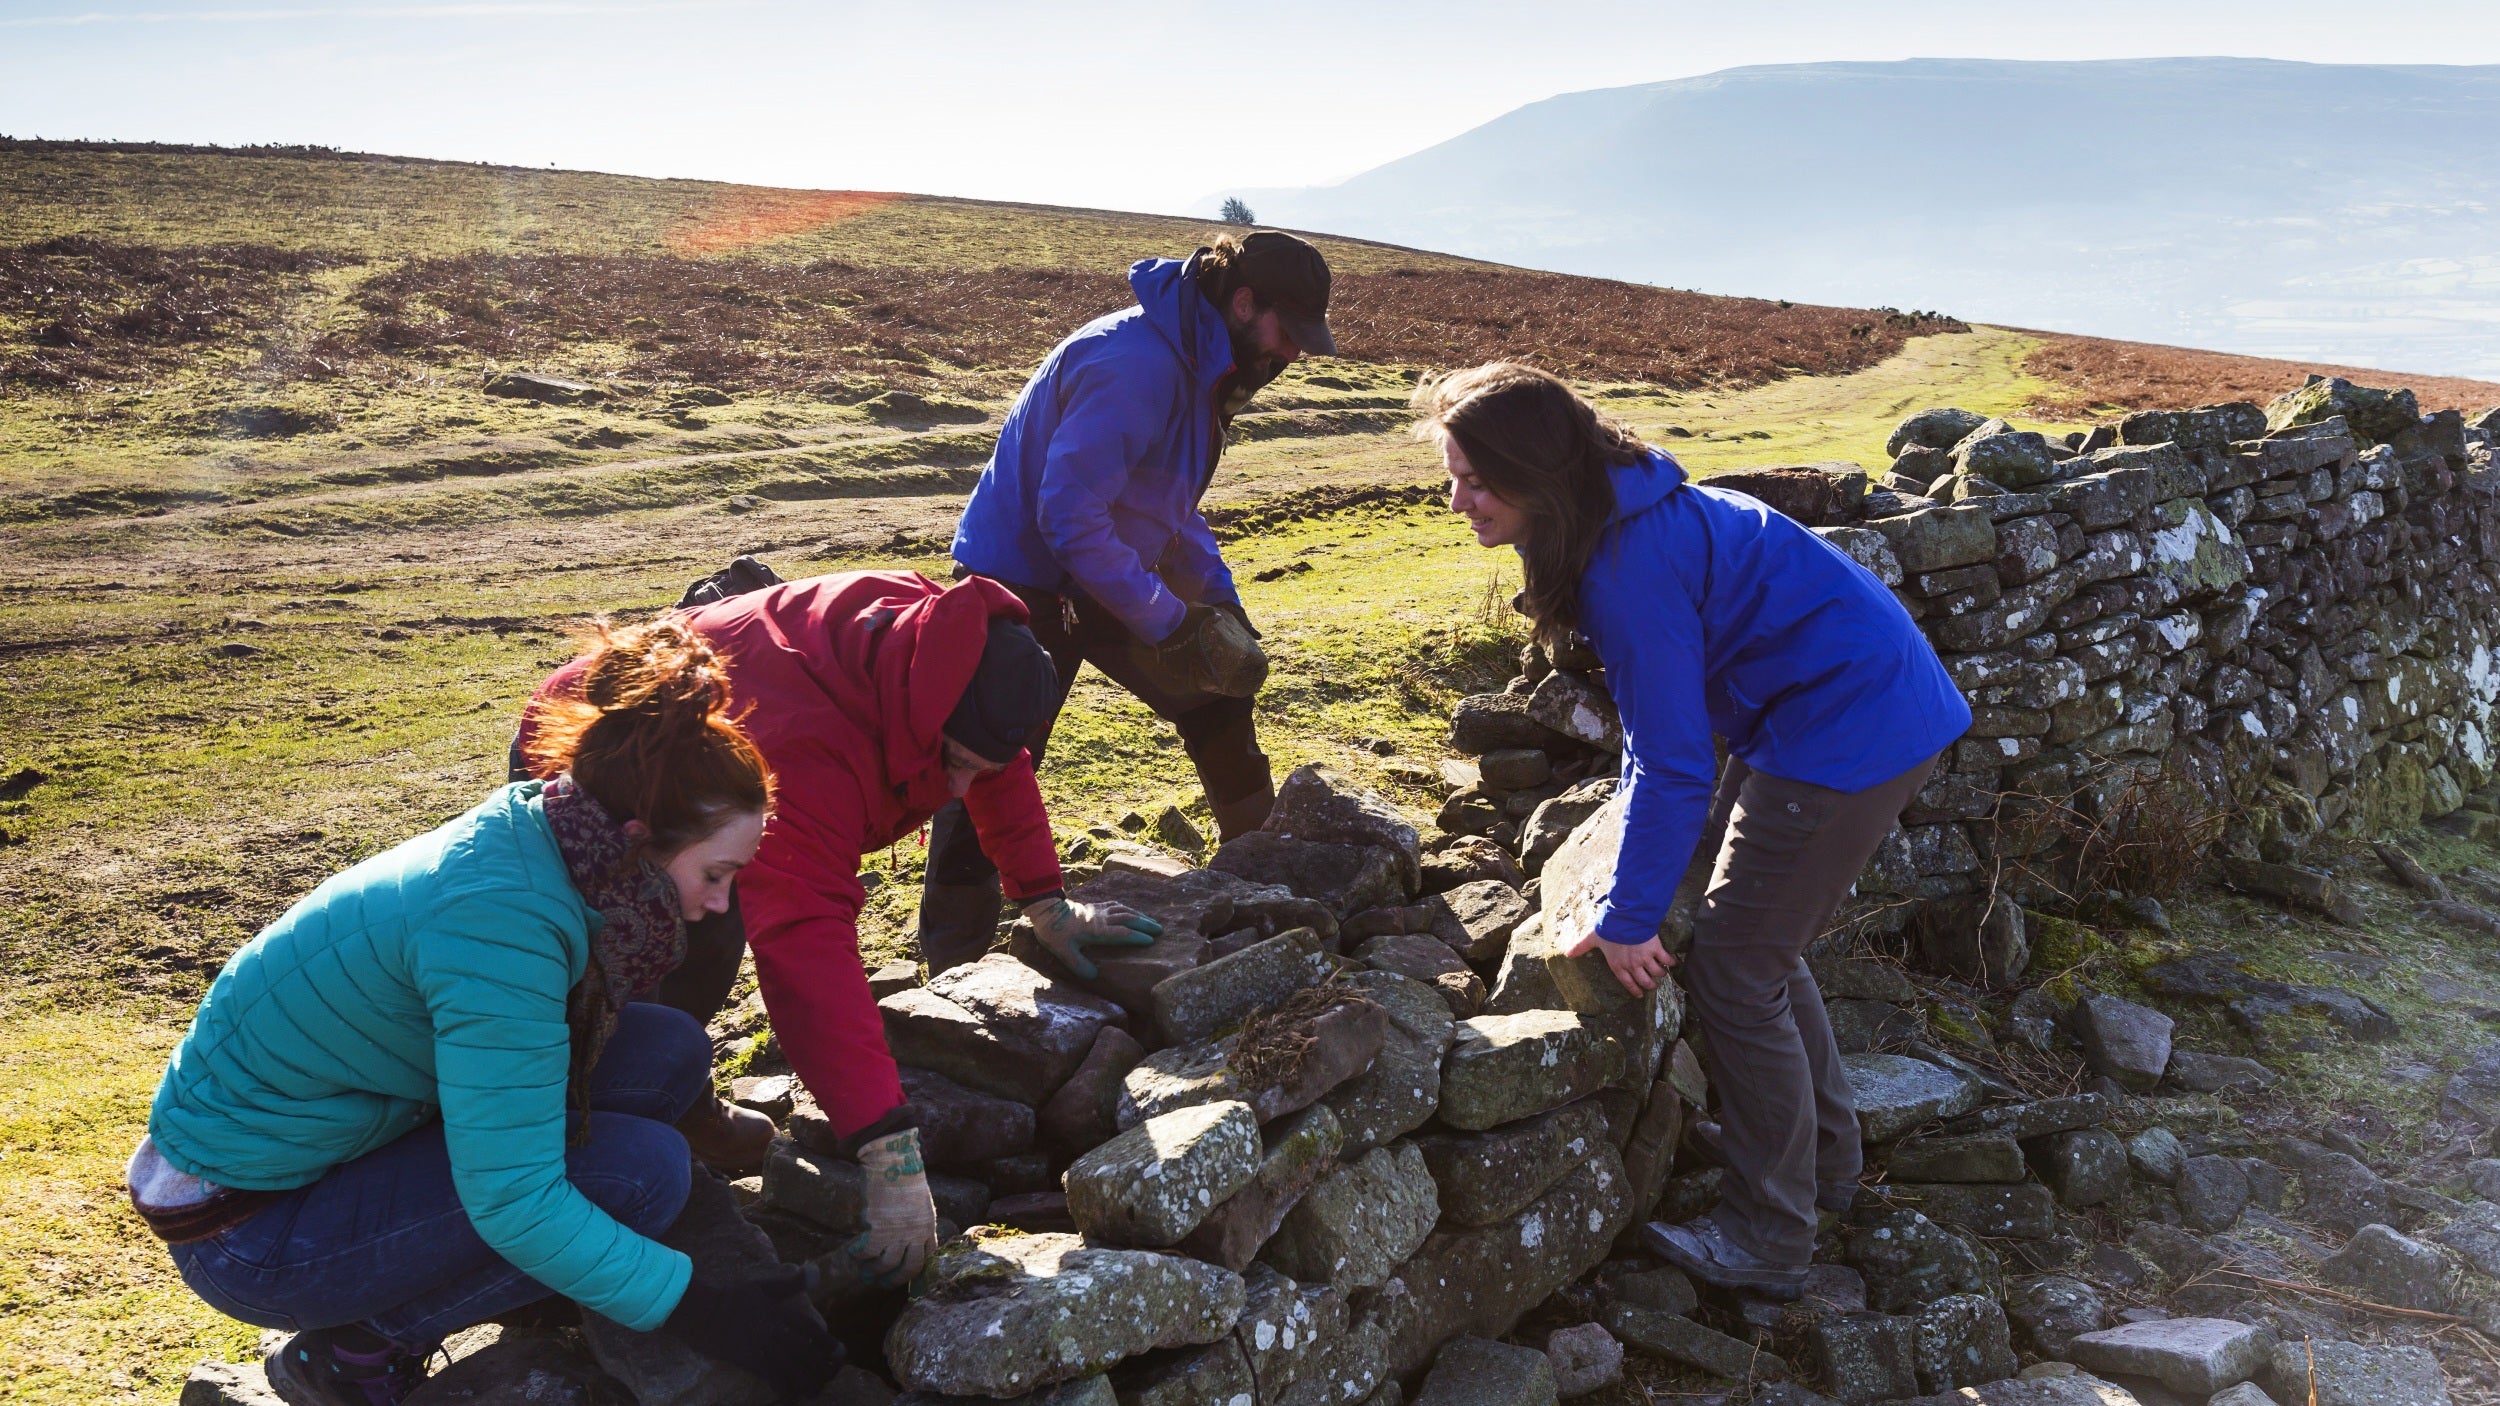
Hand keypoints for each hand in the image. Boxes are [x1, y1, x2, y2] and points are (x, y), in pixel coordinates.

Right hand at [662, 1262, 838, 1394]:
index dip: (827, 1343)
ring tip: (815, 1390)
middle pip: (807, 1353)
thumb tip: (816, 1272)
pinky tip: (791, 1396)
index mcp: (781, 1313)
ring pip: (793, 1369)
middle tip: (830, 1374)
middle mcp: (776, 1331)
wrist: (703, 1312)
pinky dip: (785, 1389)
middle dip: (822, 1366)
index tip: (839, 1351)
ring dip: (807, 1382)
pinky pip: (773, 1378)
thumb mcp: (763, 1285)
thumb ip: (791, 1283)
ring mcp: (763, 1347)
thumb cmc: (732, 1297)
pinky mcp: (750, 1361)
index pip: (811, 1330)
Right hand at [854, 1127, 939, 1287]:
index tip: (907, 1281)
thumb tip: (903, 1236)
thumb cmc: (904, 1176)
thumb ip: (915, 1222)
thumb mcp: (919, 1202)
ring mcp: (899, 1233)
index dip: (917, 1272)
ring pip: (887, 1264)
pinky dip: (859, 1255)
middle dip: (896, 1280)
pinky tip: (854, 1252)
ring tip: (865, 1270)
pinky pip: (868, 1252)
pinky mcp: (879, 1229)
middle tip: (882, 1283)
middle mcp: (916, 1233)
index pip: (928, 1257)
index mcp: (928, 1226)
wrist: (894, 1161)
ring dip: (874, 1270)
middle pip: (910, 1268)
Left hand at [1024, 896, 1163, 979]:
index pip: (1122, 933)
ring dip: (1140, 916)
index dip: (1138, 936)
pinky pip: (1116, 906)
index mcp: (1097, 931)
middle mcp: (1102, 919)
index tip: (1151, 941)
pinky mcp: (1095, 907)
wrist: (1046, 911)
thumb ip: (1079, 964)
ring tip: (1152, 922)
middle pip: (1129, 919)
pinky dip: (1128, 909)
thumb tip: (1094, 976)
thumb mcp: (1063, 952)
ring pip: (1124, 911)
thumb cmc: (1054, 933)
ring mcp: (1099, 911)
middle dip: (1145, 924)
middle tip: (1160, 931)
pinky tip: (1132, 912)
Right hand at [1147, 605, 1267, 697]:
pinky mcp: (1161, 654)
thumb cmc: (1185, 617)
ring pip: (1175, 672)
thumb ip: (1211, 615)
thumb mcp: (1201, 613)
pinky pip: (1163, 664)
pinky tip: (1165, 664)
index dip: (1212, 674)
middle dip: (1192, 678)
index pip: (1207, 666)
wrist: (1164, 619)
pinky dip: (1165, 664)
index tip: (1216, 679)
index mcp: (1197, 650)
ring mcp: (1172, 657)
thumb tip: (1219, 616)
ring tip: (1180, 675)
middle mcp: (1185, 658)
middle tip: (1194, 681)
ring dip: (1178, 673)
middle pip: (1189, 675)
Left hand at [1565, 930, 1675, 996]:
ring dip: (1660, 974)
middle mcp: (1633, 965)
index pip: (1627, 983)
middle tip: (1652, 985)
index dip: (1634, 990)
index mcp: (1618, 965)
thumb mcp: (1592, 938)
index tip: (1639, 994)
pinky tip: (1673, 963)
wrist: (1626, 919)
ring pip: (1657, 973)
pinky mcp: (1656, 949)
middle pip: (1645, 982)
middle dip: (1650, 985)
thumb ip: (1581, 947)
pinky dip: (1671, 962)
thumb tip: (1567, 954)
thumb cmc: (1609, 929)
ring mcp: (1645, 958)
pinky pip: (1666, 960)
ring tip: (1661, 973)